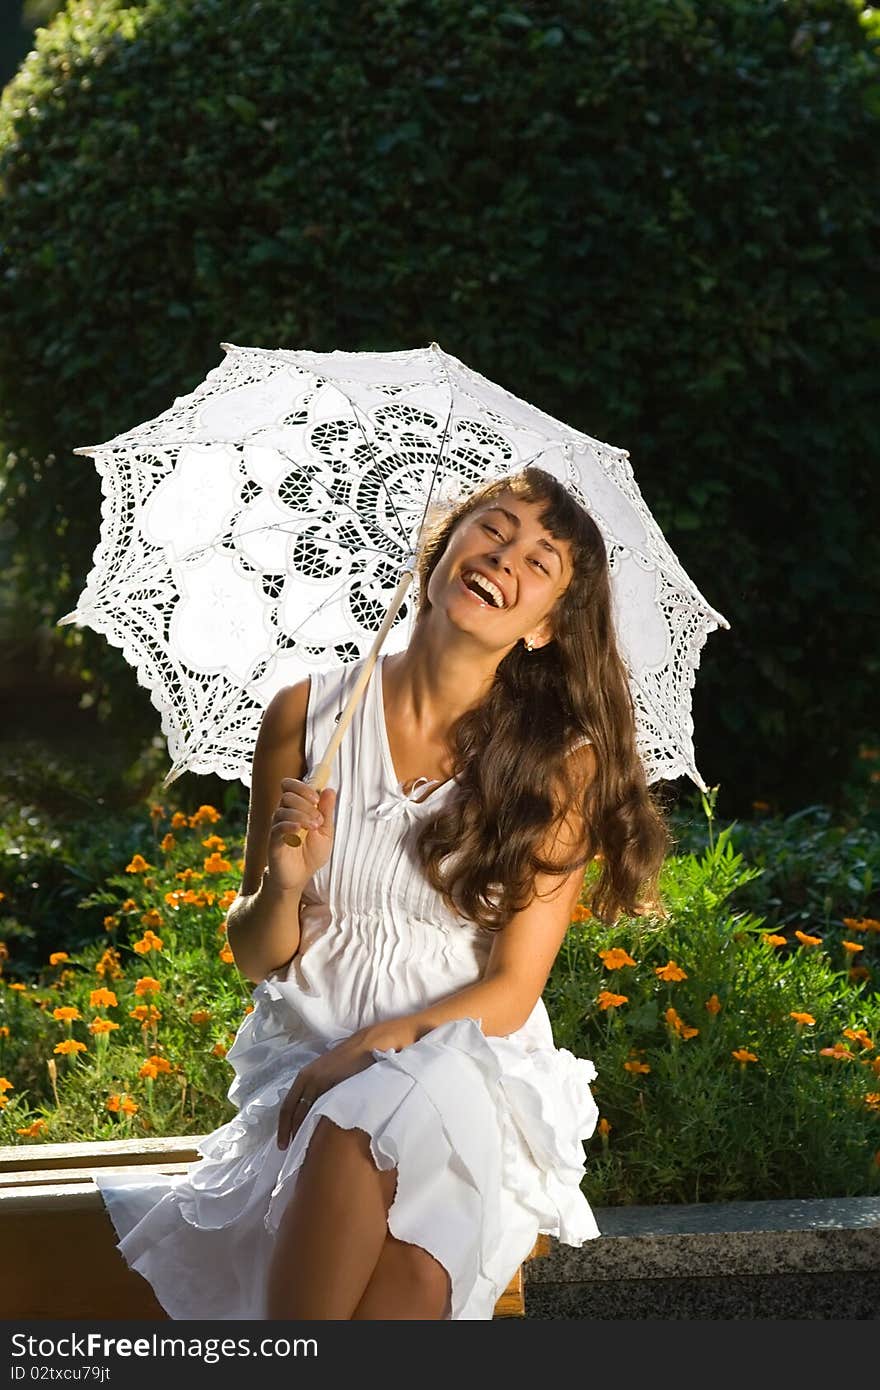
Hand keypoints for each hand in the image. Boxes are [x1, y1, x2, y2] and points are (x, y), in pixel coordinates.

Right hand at [266, 777, 336, 893]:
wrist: (299, 877)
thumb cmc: (311, 854)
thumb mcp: (325, 831)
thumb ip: (326, 811)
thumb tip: (329, 790)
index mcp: (296, 809)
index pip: (290, 786)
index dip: (302, 787)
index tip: (317, 798)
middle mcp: (284, 815)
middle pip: (287, 795)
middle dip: (305, 803)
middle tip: (318, 819)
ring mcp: (277, 827)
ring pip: (283, 810)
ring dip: (302, 815)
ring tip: (313, 827)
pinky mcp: (273, 841)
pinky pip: (277, 827)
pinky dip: (290, 825)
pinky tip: (299, 830)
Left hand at [276, 1033, 375, 1148]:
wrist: (364, 1047)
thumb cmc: (345, 1061)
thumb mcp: (324, 1073)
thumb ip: (314, 1091)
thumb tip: (308, 1114)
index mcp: (303, 1076)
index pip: (287, 1106)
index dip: (283, 1127)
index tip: (282, 1144)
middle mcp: (308, 1079)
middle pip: (293, 1112)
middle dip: (290, 1132)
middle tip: (290, 1150)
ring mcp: (321, 1083)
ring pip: (307, 1113)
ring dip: (304, 1130)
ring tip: (305, 1148)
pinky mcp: (335, 1086)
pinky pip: (324, 1109)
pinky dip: (320, 1123)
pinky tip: (322, 1135)